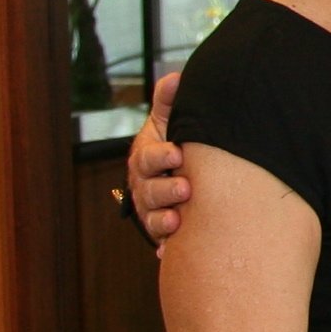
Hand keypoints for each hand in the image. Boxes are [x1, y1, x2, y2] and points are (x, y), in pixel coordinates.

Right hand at [127, 71, 187, 246]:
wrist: (183, 172)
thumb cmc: (175, 142)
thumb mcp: (171, 121)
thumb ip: (170, 102)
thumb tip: (176, 78)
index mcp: (147, 158)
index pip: (147, 157)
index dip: (160, 156)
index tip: (177, 152)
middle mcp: (145, 185)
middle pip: (149, 191)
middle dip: (165, 190)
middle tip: (185, 188)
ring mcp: (153, 210)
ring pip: (153, 218)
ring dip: (163, 221)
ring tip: (178, 220)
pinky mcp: (164, 232)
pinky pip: (162, 242)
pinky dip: (167, 248)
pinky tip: (172, 253)